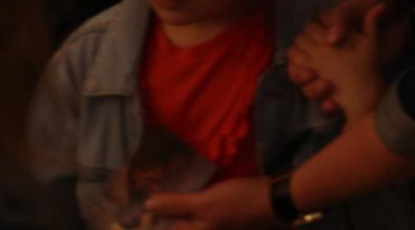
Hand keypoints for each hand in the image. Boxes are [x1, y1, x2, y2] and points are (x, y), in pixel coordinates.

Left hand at [143, 175, 270, 228]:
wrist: (277, 201)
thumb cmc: (239, 203)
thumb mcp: (206, 203)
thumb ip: (177, 205)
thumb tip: (146, 206)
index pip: (166, 228)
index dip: (151, 218)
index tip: (137, 204)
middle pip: (178, 224)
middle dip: (164, 210)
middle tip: (151, 192)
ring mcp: (214, 226)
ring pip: (189, 219)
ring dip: (178, 206)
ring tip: (166, 189)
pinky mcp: (222, 219)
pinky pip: (199, 215)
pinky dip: (192, 204)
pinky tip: (190, 191)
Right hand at [287, 0, 406, 114]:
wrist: (403, 8)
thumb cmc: (374, 0)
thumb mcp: (355, 5)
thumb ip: (341, 19)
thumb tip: (331, 39)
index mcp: (321, 30)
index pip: (297, 49)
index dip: (296, 60)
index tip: (305, 66)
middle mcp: (326, 49)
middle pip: (302, 70)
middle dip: (303, 78)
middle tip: (315, 78)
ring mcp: (340, 63)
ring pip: (316, 85)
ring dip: (315, 91)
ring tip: (326, 88)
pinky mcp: (357, 74)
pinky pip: (339, 93)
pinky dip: (333, 101)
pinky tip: (335, 102)